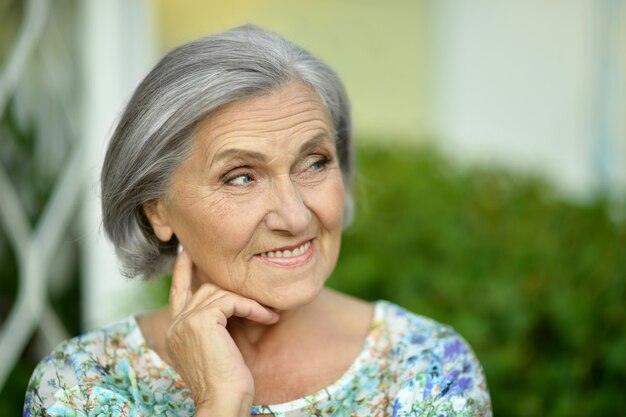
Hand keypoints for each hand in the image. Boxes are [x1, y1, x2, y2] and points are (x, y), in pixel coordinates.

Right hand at [165, 246, 278, 415]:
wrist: (223, 402)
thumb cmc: (226, 381)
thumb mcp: (214, 347)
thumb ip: (212, 325)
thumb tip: (228, 303)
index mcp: (174, 330)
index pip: (178, 291)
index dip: (184, 269)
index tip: (187, 251)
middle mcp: (174, 323)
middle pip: (203, 288)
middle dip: (228, 283)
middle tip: (253, 283)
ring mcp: (185, 321)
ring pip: (219, 292)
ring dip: (248, 301)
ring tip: (268, 312)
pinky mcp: (201, 320)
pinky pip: (232, 301)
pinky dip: (252, 307)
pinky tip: (268, 318)